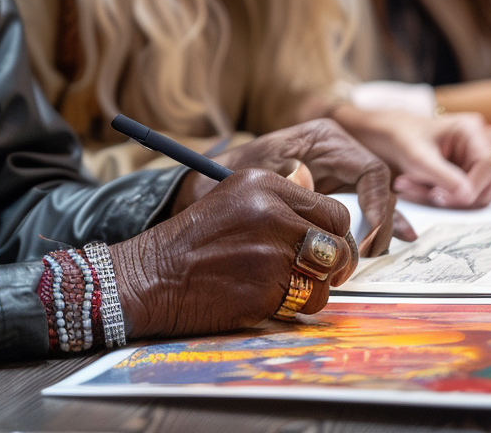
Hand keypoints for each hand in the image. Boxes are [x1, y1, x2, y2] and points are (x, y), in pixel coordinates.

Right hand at [110, 169, 355, 339]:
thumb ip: (281, 203)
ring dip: (312, 288)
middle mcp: (272, 212)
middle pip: (337, 242)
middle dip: (333, 263)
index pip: (332, 210)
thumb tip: (330, 222)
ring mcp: (270, 250)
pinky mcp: (266, 286)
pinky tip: (266, 298)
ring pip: (326, 276)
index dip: (334, 235)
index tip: (326, 250)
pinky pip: (308, 302)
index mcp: (265, 185)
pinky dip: (294, 307)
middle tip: (316, 274)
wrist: (153, 274)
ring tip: (281, 286)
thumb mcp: (235, 199)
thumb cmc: (194, 242)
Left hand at [170, 118, 405, 251]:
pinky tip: (399, 237)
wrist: (210, 182)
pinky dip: (378, 222)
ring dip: (379, 228)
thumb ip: (287, 180)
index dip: (376, 205)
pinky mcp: (334, 189)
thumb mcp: (259, 175)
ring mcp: (337, 170)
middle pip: (378, 187)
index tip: (365, 238)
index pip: (371, 170)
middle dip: (379, 223)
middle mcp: (337, 151)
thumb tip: (312, 187)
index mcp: (324, 138)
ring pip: (375, 198)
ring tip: (371, 255)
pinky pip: (364, 204)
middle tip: (365, 255)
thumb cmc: (232, 174)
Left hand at [331, 103, 490, 208]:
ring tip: (410, 187)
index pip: (487, 166)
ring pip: (474, 194)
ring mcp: (476, 160)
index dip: (470, 187)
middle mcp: (480, 143)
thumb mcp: (419, 158)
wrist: (388, 138)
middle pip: (484, 184)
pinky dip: (440, 198)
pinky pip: (463, 197)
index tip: (442, 198)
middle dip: (452, 194)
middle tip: (424, 194)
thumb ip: (445, 177)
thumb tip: (468, 196)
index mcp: (472, 129)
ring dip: (443, 198)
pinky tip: (415, 188)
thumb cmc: (402, 139)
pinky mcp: (469, 175)